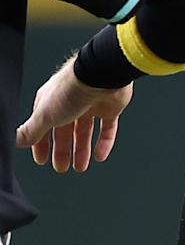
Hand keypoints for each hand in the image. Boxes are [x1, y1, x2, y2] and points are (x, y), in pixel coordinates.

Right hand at [16, 57, 131, 172]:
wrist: (101, 76)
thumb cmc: (70, 91)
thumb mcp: (44, 115)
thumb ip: (31, 131)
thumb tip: (15, 142)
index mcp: (50, 103)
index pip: (43, 127)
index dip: (41, 144)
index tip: (42, 160)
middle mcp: (70, 103)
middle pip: (64, 132)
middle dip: (62, 151)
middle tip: (62, 168)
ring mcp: (90, 105)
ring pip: (85, 132)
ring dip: (81, 150)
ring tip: (80, 168)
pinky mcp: (110, 108)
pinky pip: (107, 129)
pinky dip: (104, 143)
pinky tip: (100, 156)